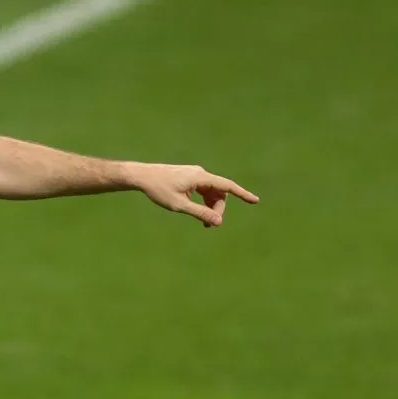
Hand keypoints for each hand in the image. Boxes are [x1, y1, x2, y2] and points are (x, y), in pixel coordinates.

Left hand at [132, 163, 258, 226]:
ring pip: (211, 192)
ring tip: (204, 223)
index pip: (226, 186)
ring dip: (211, 206)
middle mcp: (200, 173)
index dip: (242, 194)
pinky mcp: (189, 177)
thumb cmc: (158, 190)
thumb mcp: (179, 205)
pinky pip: (203, 190)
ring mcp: (194, 174)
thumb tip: (218, 221)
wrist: (142, 176)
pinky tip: (198, 212)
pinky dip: (204, 201)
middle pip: (219, 192)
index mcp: (200, 177)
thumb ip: (200, 213)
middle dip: (217, 209)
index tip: (255, 200)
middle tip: (209, 225)